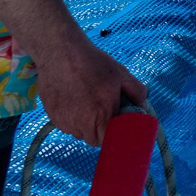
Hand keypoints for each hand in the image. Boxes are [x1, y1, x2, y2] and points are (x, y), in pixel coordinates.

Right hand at [32, 34, 148, 147]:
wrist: (61, 54)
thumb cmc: (93, 63)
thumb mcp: (121, 74)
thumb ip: (137, 92)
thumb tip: (143, 106)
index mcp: (101, 116)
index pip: (108, 141)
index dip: (114, 135)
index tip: (117, 125)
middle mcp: (81, 124)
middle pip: (93, 139)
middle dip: (101, 130)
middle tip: (104, 112)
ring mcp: (65, 122)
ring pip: (79, 133)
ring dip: (85, 125)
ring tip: (88, 103)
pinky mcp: (52, 117)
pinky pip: (66, 125)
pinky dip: (72, 118)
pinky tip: (75, 100)